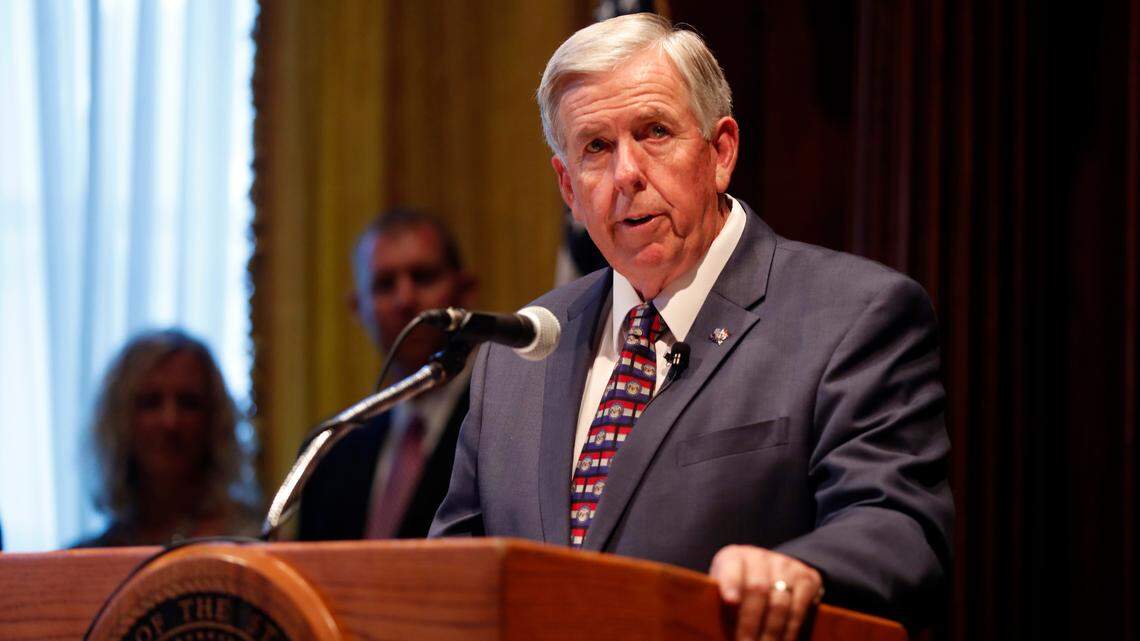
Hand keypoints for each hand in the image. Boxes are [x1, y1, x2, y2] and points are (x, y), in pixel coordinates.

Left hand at [709, 545, 823, 640]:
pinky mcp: (806, 577)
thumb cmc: (739, 586)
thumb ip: (718, 602)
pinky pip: (799, 606)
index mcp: (733, 557)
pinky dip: (791, 629)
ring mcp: (785, 565)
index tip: (730, 601)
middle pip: (757, 589)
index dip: (731, 582)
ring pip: (780, 602)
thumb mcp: (723, 586)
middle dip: (751, 623)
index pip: (732, 567)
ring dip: (772, 632)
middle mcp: (759, 557)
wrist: (774, 571)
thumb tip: (708, 628)